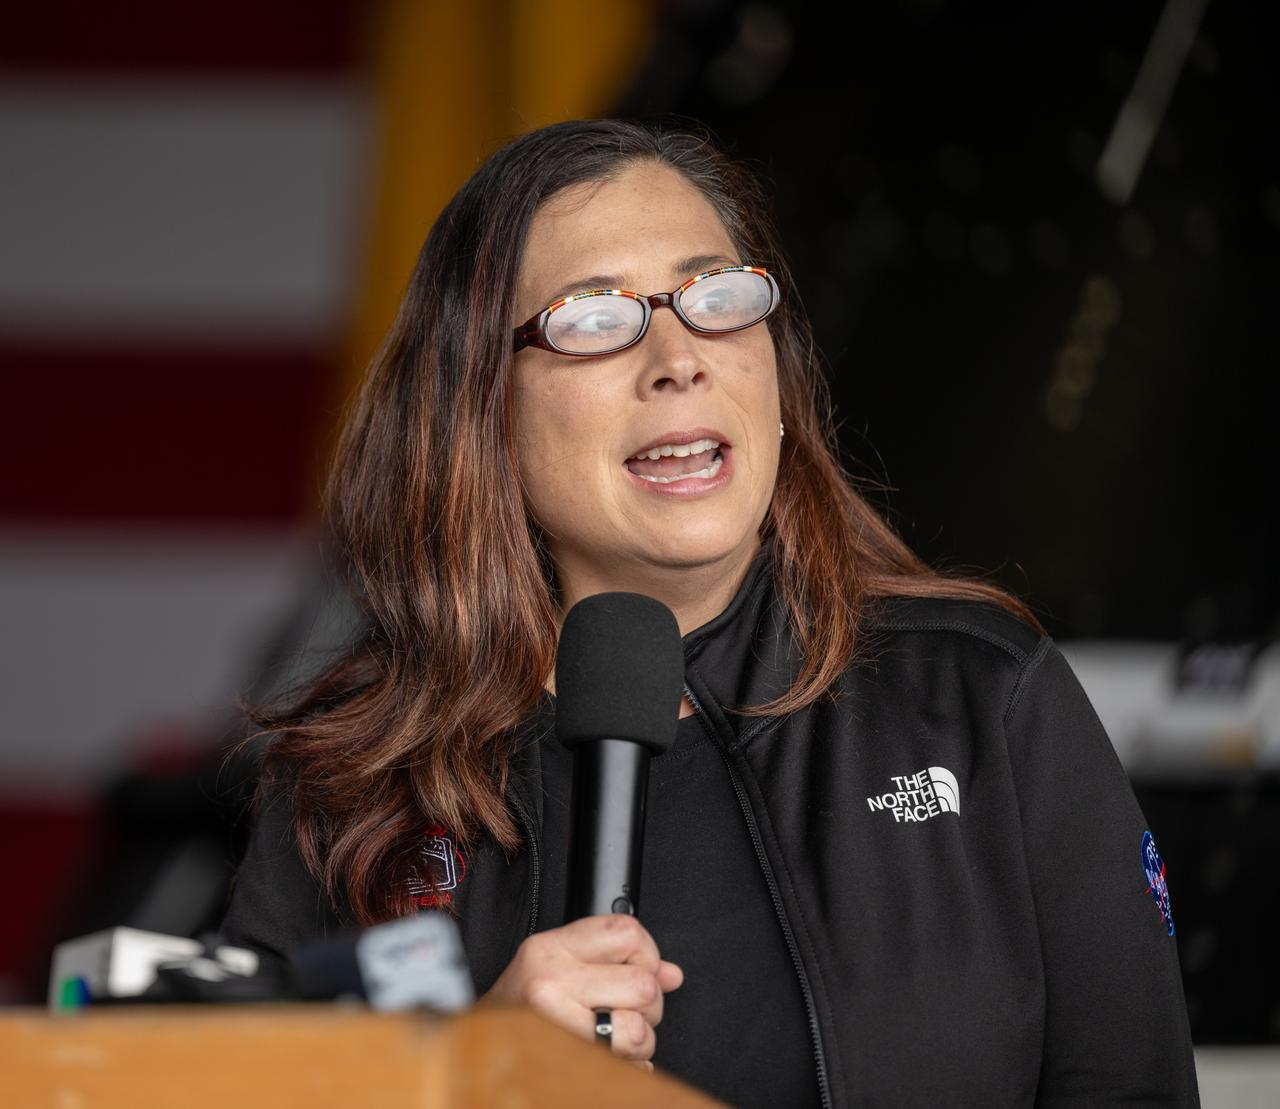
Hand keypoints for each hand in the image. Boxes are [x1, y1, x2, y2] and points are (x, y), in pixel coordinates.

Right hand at [482, 913, 683, 1068]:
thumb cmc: (521, 1009)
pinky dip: (631, 1068)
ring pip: (638, 1028)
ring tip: (616, 1039)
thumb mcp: (561, 966)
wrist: (476, 1049)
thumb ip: (616, 962)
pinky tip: (610, 1060)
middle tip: (625, 1013)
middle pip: (642, 983)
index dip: (647, 954)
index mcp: (551, 947)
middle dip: (648, 1006)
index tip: (639, 970)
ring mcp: (554, 1018)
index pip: (626, 931)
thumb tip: (670, 975)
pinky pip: (625, 1065)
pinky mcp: (562, 1056)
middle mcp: (550, 977)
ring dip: (640, 1042)